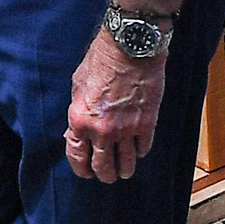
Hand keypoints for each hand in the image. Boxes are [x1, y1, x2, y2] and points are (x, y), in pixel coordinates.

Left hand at [66, 29, 167, 182]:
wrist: (130, 47)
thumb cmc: (101, 60)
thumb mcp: (78, 85)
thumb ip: (79, 112)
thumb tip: (79, 129)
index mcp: (80, 121)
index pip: (77, 157)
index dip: (82, 169)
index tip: (86, 173)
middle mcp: (102, 130)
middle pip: (103, 166)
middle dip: (105, 175)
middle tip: (107, 176)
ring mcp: (126, 129)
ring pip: (126, 162)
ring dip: (125, 170)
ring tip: (125, 172)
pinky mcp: (147, 123)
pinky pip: (144, 147)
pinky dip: (141, 152)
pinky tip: (139, 152)